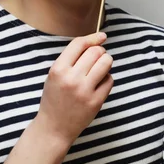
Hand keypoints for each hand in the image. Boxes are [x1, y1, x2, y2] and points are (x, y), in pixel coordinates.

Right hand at [34, 32, 112, 147]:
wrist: (53, 127)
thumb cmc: (55, 98)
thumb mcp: (54, 75)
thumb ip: (71, 59)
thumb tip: (97, 42)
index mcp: (58, 69)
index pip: (79, 44)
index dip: (93, 37)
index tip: (102, 36)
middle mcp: (71, 78)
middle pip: (95, 51)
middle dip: (99, 52)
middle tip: (96, 60)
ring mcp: (85, 90)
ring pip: (106, 63)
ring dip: (106, 62)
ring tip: (100, 69)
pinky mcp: (96, 101)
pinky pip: (110, 80)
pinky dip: (106, 79)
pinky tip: (98, 84)